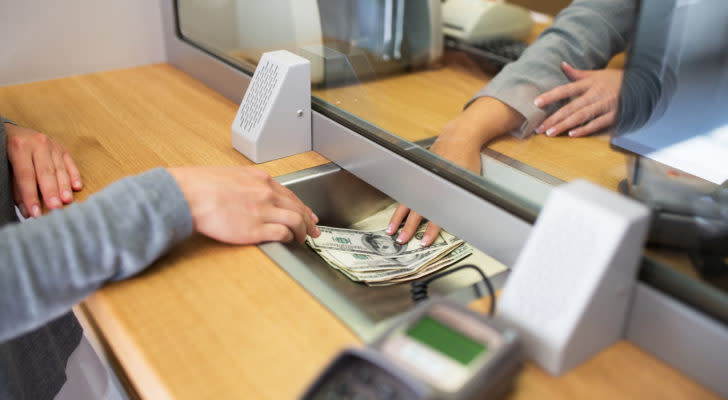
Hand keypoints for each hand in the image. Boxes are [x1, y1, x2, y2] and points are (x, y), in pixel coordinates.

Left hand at [5, 123, 82, 217]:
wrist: (12, 131)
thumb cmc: (8, 154)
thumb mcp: (8, 168)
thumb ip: (17, 189)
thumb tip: (27, 213)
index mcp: (19, 147)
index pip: (26, 176)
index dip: (31, 195)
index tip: (36, 213)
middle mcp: (37, 143)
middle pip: (45, 172)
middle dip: (51, 191)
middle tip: (55, 207)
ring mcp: (52, 145)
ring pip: (60, 168)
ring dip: (64, 186)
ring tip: (67, 201)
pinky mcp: (62, 148)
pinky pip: (70, 163)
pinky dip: (74, 175)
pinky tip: (77, 187)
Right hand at [168, 166, 319, 244]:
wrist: (188, 194)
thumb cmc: (201, 185)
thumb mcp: (232, 175)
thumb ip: (248, 183)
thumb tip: (254, 192)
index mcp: (260, 179)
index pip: (290, 195)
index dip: (303, 207)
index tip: (308, 215)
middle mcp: (265, 193)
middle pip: (298, 208)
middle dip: (309, 221)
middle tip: (314, 230)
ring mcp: (262, 211)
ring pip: (296, 221)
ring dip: (303, 232)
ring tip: (303, 240)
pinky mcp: (254, 229)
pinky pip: (282, 234)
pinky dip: (289, 238)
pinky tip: (288, 241)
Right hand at [386, 97, 522, 245]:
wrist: (459, 136)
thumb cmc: (468, 158)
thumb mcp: (471, 181)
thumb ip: (464, 199)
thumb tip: (465, 220)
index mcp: (443, 189)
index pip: (436, 215)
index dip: (430, 230)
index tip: (424, 242)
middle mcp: (429, 185)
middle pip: (416, 211)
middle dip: (408, 228)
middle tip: (401, 241)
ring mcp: (421, 179)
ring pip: (407, 203)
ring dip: (398, 218)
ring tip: (391, 230)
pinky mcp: (418, 175)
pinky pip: (407, 194)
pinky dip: (400, 205)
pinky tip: (395, 214)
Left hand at [535, 62, 622, 137]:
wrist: (641, 84)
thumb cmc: (614, 80)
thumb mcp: (595, 74)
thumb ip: (577, 73)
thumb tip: (561, 65)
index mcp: (589, 83)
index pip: (566, 89)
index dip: (551, 96)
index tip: (536, 103)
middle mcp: (596, 94)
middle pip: (571, 106)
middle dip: (554, 118)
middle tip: (540, 127)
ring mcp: (605, 105)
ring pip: (582, 116)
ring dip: (565, 125)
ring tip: (550, 133)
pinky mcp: (614, 115)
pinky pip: (597, 123)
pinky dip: (585, 129)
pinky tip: (572, 134)